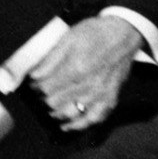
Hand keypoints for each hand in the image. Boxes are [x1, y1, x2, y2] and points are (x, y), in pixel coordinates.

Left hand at [29, 16, 141, 132]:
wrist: (123, 34)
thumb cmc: (95, 33)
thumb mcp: (69, 38)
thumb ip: (51, 59)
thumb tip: (34, 76)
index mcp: (75, 68)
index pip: (45, 88)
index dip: (36, 87)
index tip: (34, 83)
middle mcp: (88, 84)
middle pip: (54, 103)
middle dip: (43, 98)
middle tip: (42, 92)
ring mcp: (100, 94)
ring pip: (69, 114)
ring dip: (55, 112)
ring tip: (51, 105)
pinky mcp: (110, 99)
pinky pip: (92, 120)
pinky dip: (77, 126)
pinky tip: (66, 125)